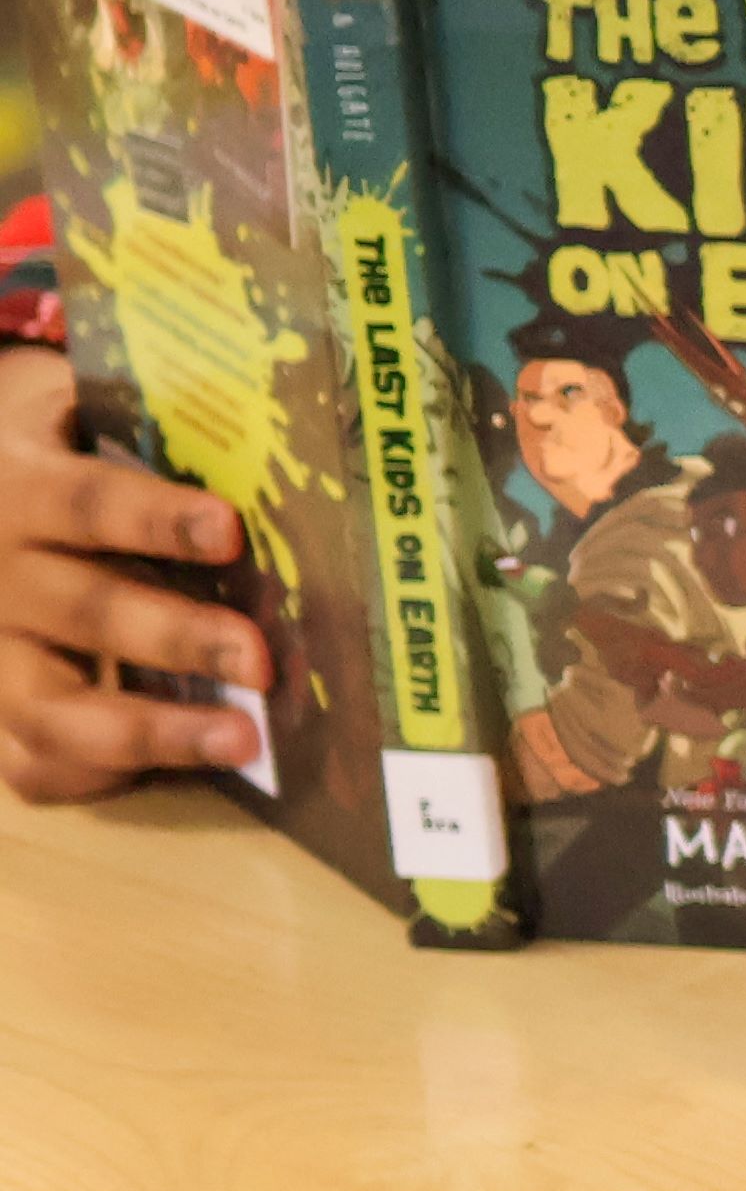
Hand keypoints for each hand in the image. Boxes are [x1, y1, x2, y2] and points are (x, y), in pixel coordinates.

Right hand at [0, 344, 262, 800]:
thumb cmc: (60, 450)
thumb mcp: (80, 414)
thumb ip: (155, 422)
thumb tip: (275, 432)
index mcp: (20, 489)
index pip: (87, 504)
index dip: (154, 518)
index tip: (229, 531)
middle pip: (84, 613)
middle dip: (176, 639)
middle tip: (260, 660)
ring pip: (52, 710)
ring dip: (150, 731)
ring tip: (242, 742)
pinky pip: (30, 766)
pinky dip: (98, 777)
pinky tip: (171, 771)